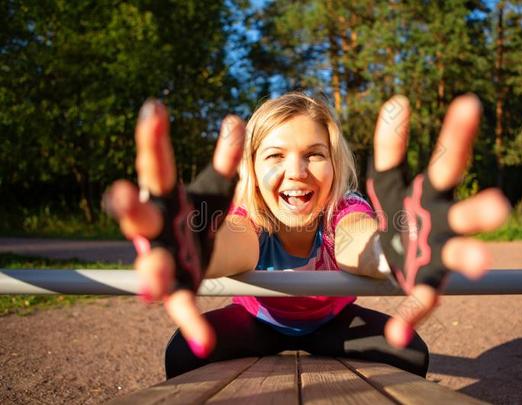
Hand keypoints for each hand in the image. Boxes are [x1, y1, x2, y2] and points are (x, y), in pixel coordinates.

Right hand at [104, 100, 244, 356]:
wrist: (196, 253)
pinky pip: (182, 306)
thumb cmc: (198, 215)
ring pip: (152, 265)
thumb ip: (226, 161)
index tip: (154, 108)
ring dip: (153, 271)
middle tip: (122, 194)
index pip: (158, 166)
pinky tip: (204, 342)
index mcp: (165, 197)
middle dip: (129, 208)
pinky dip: (191, 323)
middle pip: (138, 216)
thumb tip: (235, 121)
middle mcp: (156, 228)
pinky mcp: (178, 289)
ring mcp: (163, 260)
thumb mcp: (216, 189)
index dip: (154, 140)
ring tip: (156, 276)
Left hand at [367, 95, 509, 347]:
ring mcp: (438, 256)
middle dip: (483, 212)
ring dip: (470, 259)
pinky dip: (411, 317)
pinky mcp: (422, 283)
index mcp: (436, 194)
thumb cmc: (400, 208)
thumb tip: (396, 103)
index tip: (468, 103)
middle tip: (499, 205)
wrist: (393, 248)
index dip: (457, 135)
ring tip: (480, 262)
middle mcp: (447, 224)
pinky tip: (397, 334)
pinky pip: (419, 301)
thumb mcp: (388, 178)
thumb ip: (391, 145)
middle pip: (468, 215)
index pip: (448, 161)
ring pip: (458, 258)